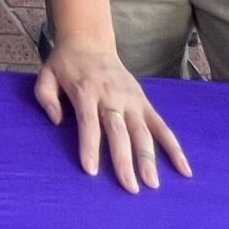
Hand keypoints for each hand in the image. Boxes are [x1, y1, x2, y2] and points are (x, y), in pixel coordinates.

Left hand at [35, 38, 189, 192]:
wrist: (90, 40)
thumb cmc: (66, 64)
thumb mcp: (46, 74)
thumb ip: (46, 96)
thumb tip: (57, 122)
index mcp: (86, 90)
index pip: (89, 122)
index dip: (89, 146)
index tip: (91, 170)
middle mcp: (111, 96)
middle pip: (119, 131)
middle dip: (124, 160)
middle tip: (129, 187)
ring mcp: (131, 99)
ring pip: (142, 131)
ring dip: (149, 158)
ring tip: (152, 184)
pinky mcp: (144, 101)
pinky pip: (161, 125)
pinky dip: (174, 147)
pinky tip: (183, 168)